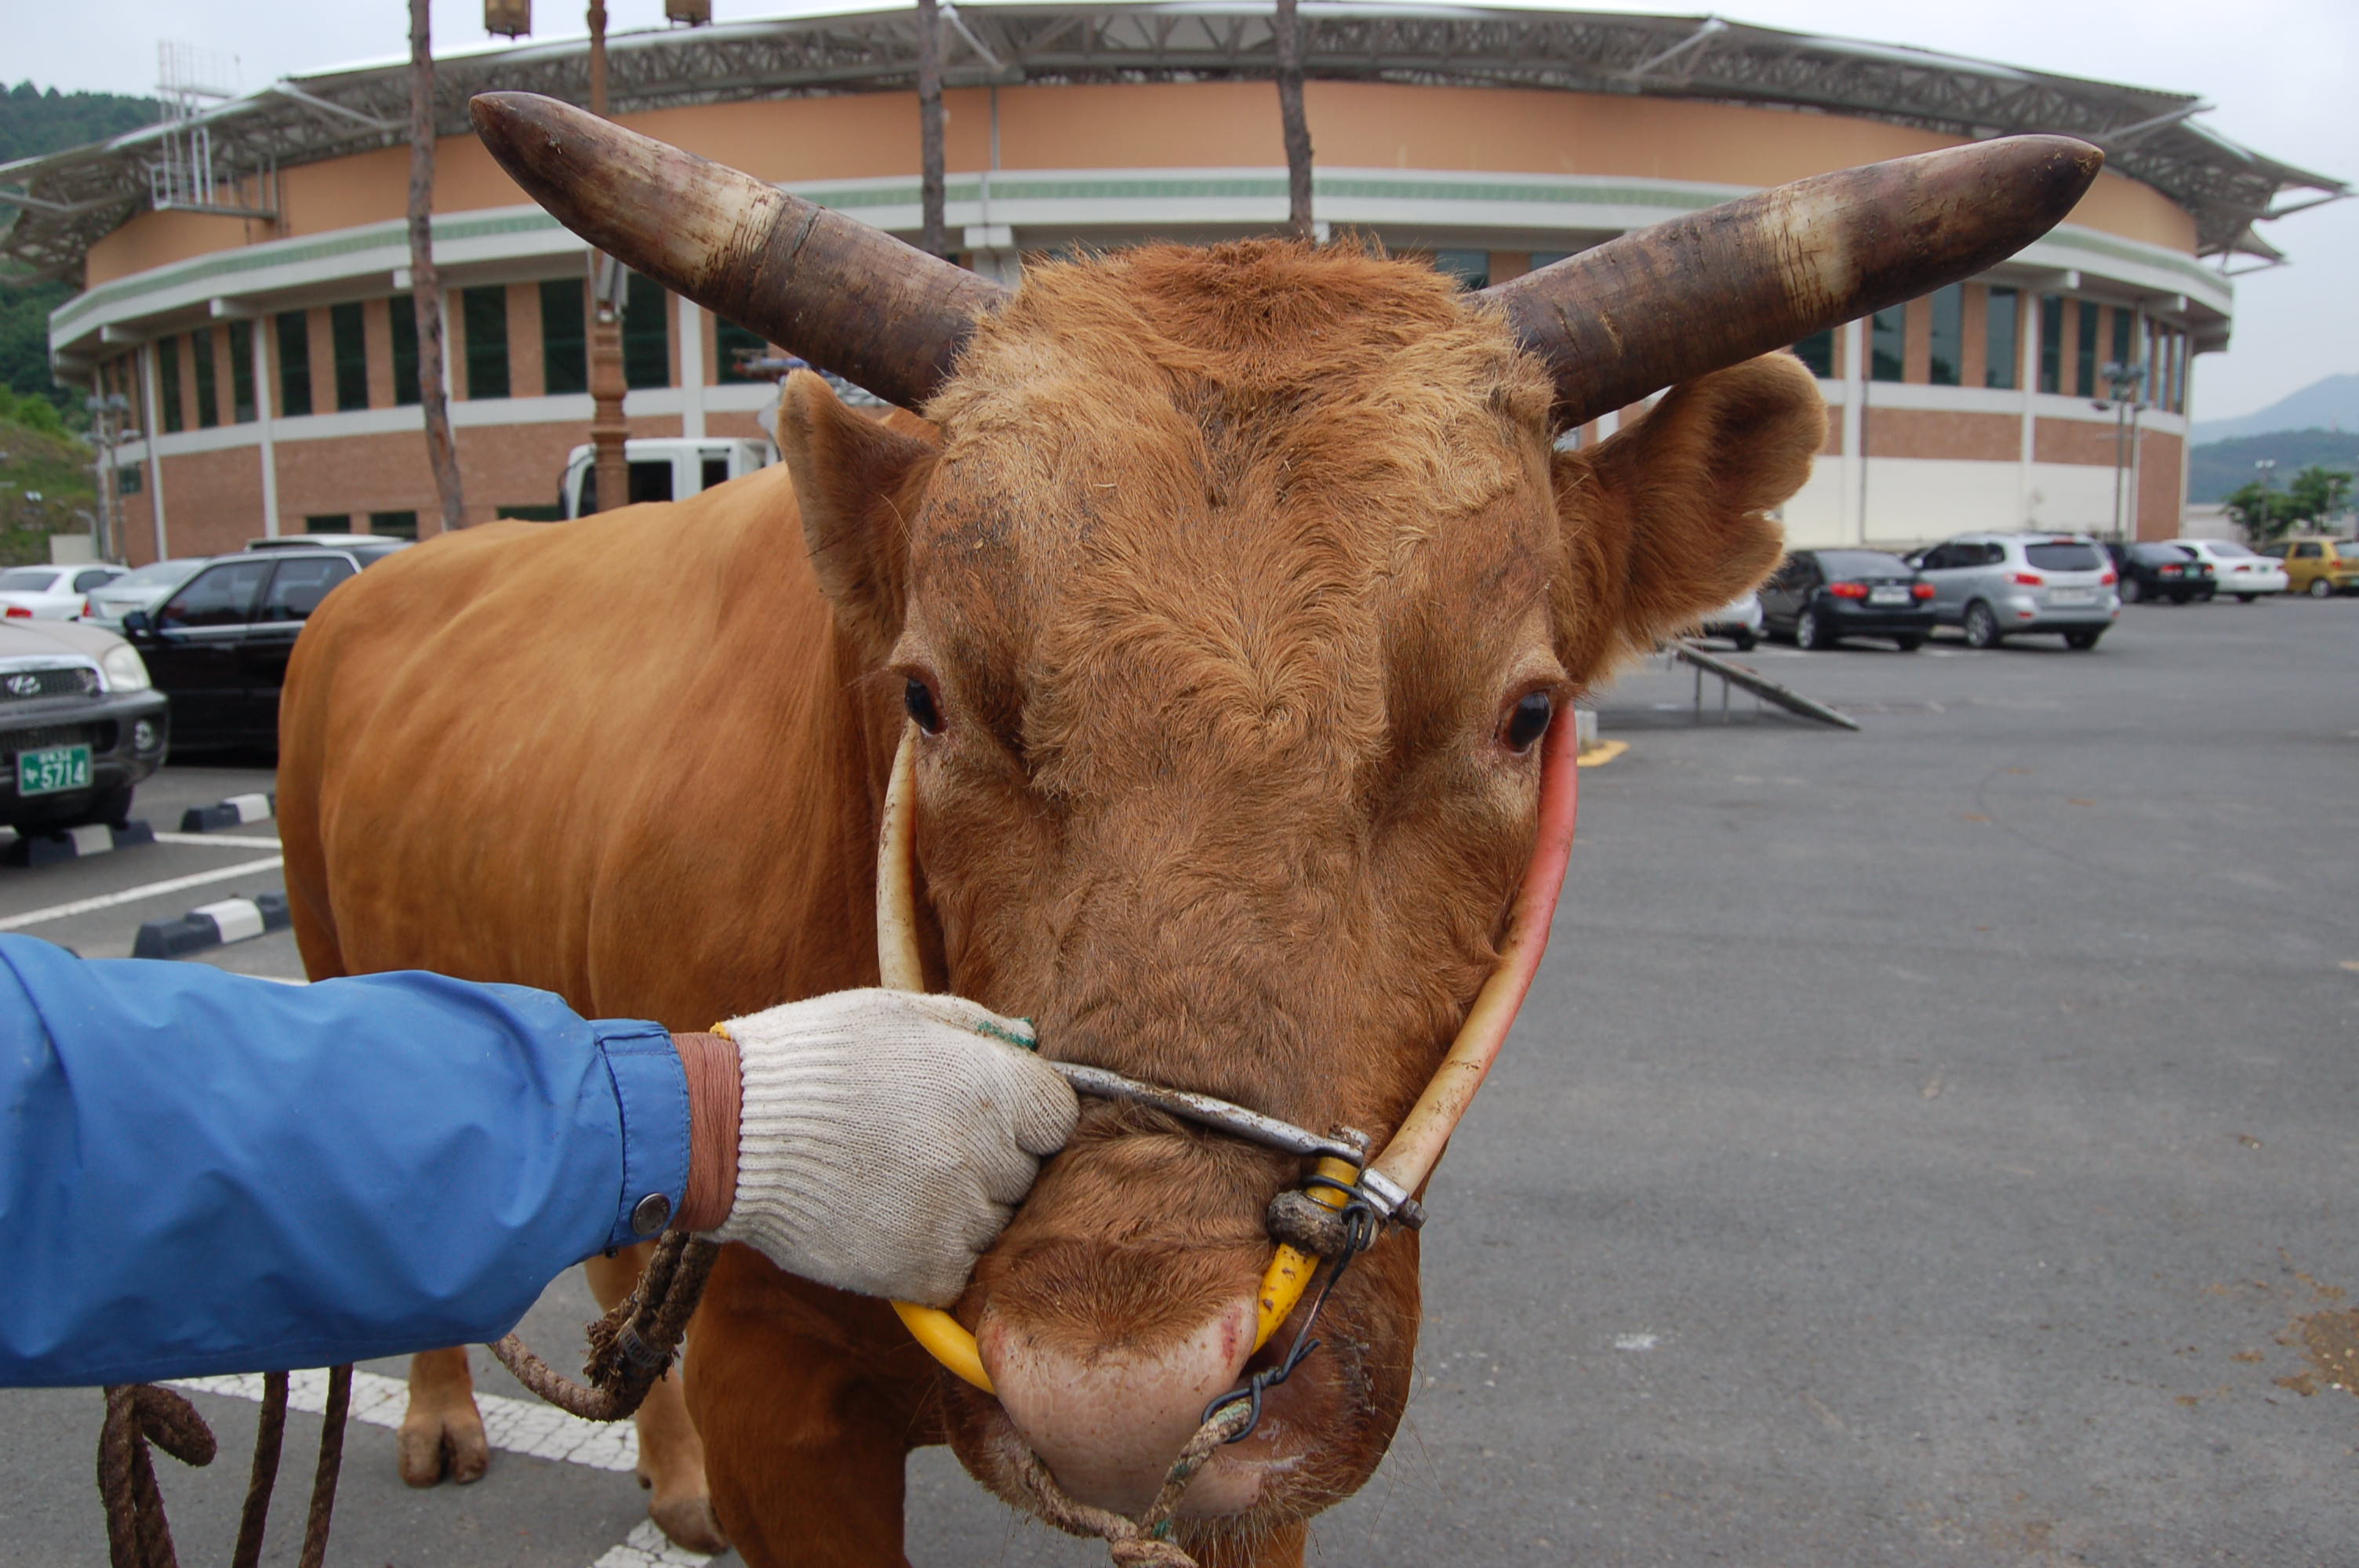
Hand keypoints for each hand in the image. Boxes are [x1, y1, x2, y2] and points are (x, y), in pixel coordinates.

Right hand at [708, 989, 1076, 1304]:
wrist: (732, 1132)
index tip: (985, 1113)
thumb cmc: (813, 1058)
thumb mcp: (897, 1011)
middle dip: (990, 1160)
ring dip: (961, 1209)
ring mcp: (958, 1220)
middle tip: (924, 1143)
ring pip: (994, 1225)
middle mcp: (988, 1156)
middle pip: (1028, 1172)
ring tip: (895, 1179)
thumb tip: (1026, 1041)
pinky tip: (885, 1219)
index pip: (1060, 1115)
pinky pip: (959, 1271)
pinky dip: (931, 1253)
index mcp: (995, 1088)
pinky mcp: (923, 1271)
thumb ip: (974, 1025)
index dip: (1024, 1114)